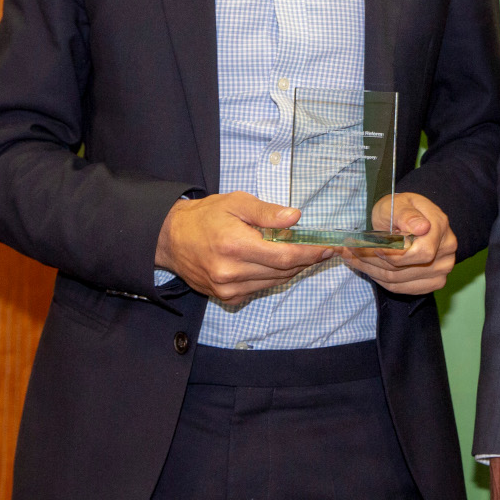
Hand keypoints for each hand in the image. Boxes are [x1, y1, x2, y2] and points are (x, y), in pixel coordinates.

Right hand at [155, 192, 331, 303]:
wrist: (172, 238)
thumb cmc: (206, 216)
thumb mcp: (237, 202)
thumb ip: (267, 212)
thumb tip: (296, 218)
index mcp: (235, 246)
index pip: (284, 257)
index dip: (310, 254)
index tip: (327, 248)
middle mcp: (231, 272)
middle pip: (282, 272)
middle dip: (305, 260)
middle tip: (321, 249)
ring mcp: (227, 288)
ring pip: (273, 282)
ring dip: (291, 269)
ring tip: (302, 253)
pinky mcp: (225, 297)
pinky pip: (259, 288)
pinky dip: (273, 276)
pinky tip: (275, 262)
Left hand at [339, 192, 456, 294]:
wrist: (407, 217)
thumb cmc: (400, 208)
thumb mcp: (397, 203)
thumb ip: (406, 214)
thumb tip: (421, 227)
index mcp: (440, 227)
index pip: (421, 253)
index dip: (393, 254)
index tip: (370, 246)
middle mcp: (446, 250)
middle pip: (405, 268)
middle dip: (372, 261)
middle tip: (348, 251)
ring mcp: (442, 269)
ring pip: (399, 280)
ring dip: (371, 270)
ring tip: (351, 257)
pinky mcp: (431, 282)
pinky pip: (400, 288)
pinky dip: (379, 279)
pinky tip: (366, 266)